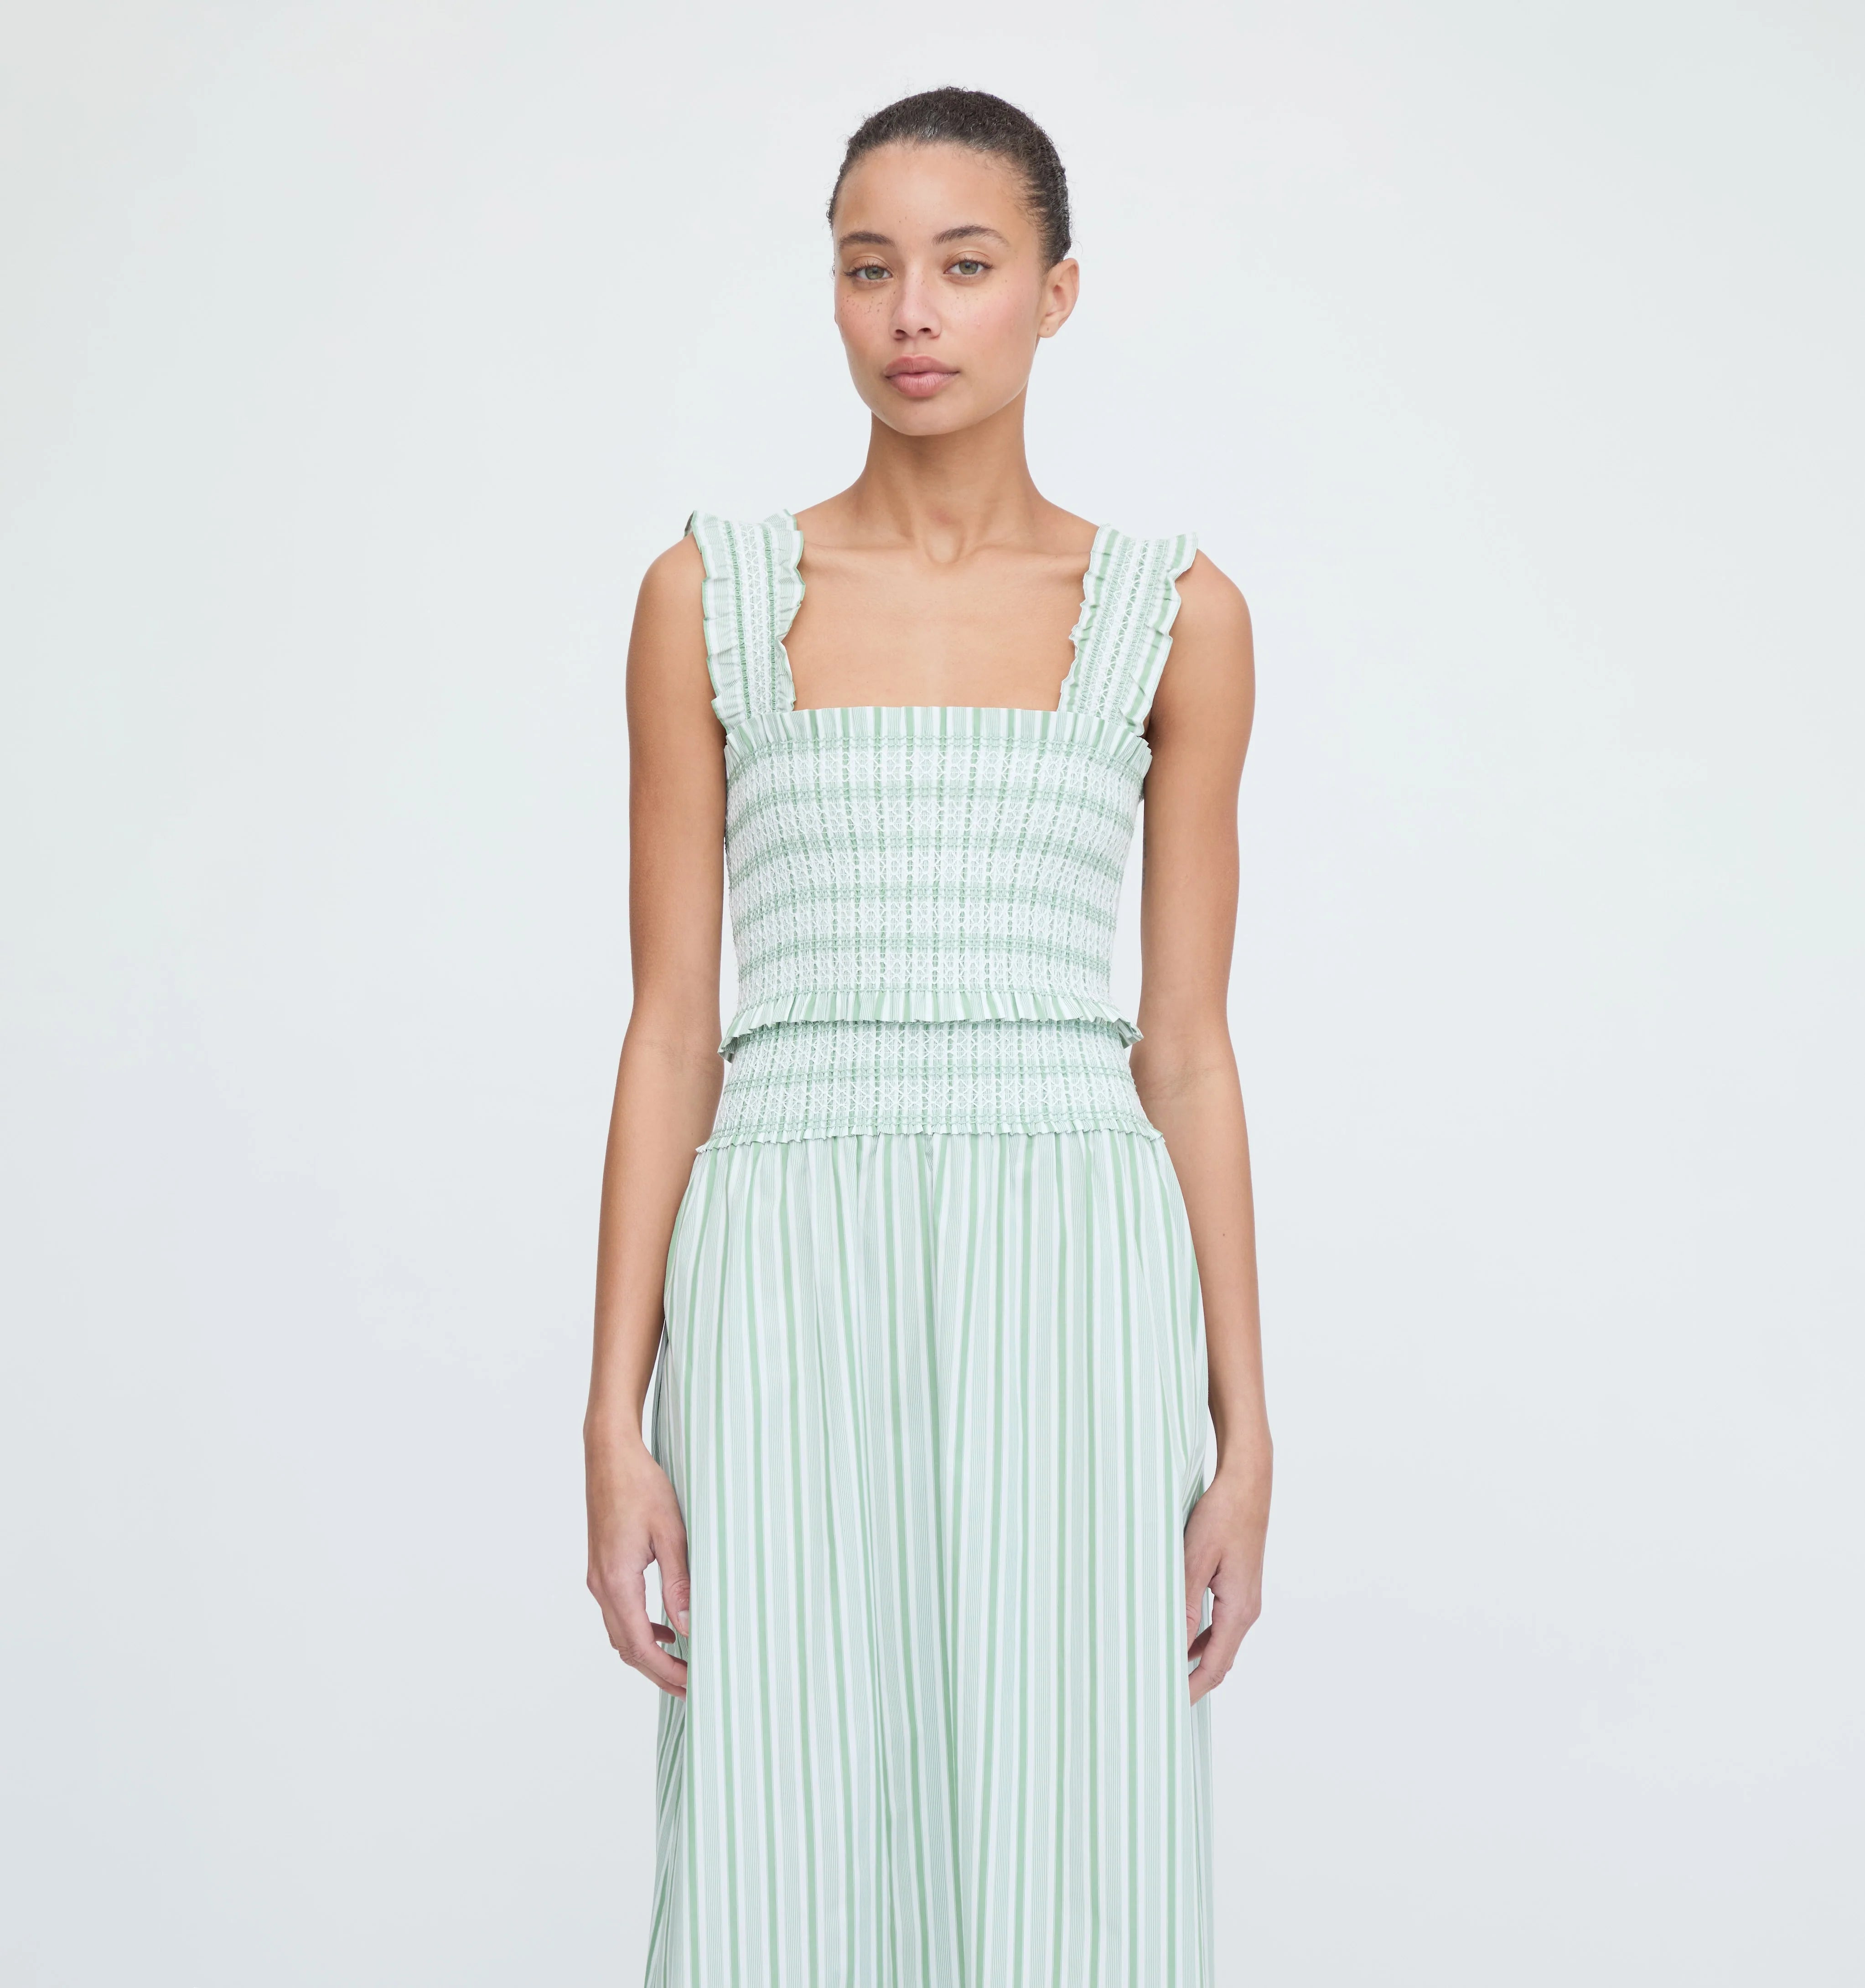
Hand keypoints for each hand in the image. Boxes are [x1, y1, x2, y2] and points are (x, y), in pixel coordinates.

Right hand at [586, 1434, 691, 1697]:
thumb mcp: (671, 1532)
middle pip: (626, 1648)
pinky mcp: (602, 1567)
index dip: (666, 1671)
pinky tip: (665, 1624)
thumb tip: (688, 1626)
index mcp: (617, 1581)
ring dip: (648, 1651)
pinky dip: (640, 1628)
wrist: (609, 1455)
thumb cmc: (641, 1486)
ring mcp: (598, 1578)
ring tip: (682, 1662)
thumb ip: (679, 1581)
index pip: (639, 1646)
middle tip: (692, 1685)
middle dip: (658, 1671)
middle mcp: (601, 1585)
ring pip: (620, 1632)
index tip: (693, 1683)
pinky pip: (619, 1612)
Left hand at [1184, 1461, 1268, 1703]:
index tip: (1168, 1705)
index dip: (1191, 1688)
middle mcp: (1247, 1608)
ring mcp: (1245, 1597)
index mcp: (1239, 1609)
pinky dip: (1201, 1636)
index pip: (1215, 1666)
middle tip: (1161, 1692)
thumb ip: (1185, 1605)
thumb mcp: (1195, 1559)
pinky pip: (1220, 1622)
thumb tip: (1174, 1646)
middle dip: (1193, 1679)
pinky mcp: (1238, 1584)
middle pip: (1220, 1660)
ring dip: (1195, 1658)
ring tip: (1165, 1668)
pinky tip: (1180, 1633)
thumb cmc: (1222, 1515)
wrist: (1247, 1483)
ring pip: (1220, 1642)